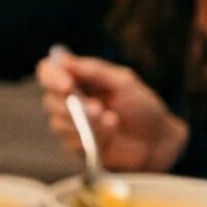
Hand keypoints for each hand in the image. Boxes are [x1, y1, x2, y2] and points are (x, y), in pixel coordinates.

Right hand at [39, 51, 187, 171]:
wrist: (157, 141)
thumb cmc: (142, 106)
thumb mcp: (123, 82)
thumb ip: (93, 70)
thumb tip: (62, 60)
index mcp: (79, 79)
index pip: (48, 72)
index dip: (51, 77)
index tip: (67, 85)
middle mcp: (70, 100)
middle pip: (49, 100)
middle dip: (72, 106)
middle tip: (98, 109)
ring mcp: (71, 124)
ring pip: (58, 123)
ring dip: (86, 123)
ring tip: (113, 121)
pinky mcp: (76, 146)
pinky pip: (70, 142)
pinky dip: (91, 138)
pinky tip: (111, 135)